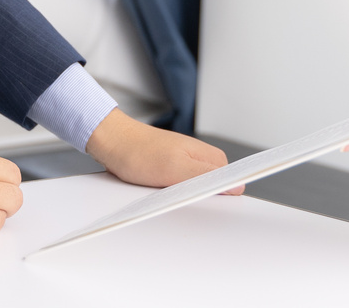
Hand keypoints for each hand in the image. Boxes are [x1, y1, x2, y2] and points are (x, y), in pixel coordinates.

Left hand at [86, 109, 243, 194]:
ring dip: (182, 198)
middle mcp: (200, 159)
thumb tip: (237, 186)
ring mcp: (185, 164)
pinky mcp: (171, 171)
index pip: (231, 183)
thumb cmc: (139, 152)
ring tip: (165, 196)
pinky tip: (158, 196)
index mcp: (209, 156)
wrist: (111, 143)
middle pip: (213, 190)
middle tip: (180, 201)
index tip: (208, 206)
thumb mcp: (176, 168)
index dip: (223, 198)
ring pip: (194, 192)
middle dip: (200, 200)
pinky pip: (178, 189)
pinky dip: (169, 195)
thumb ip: (207, 176)